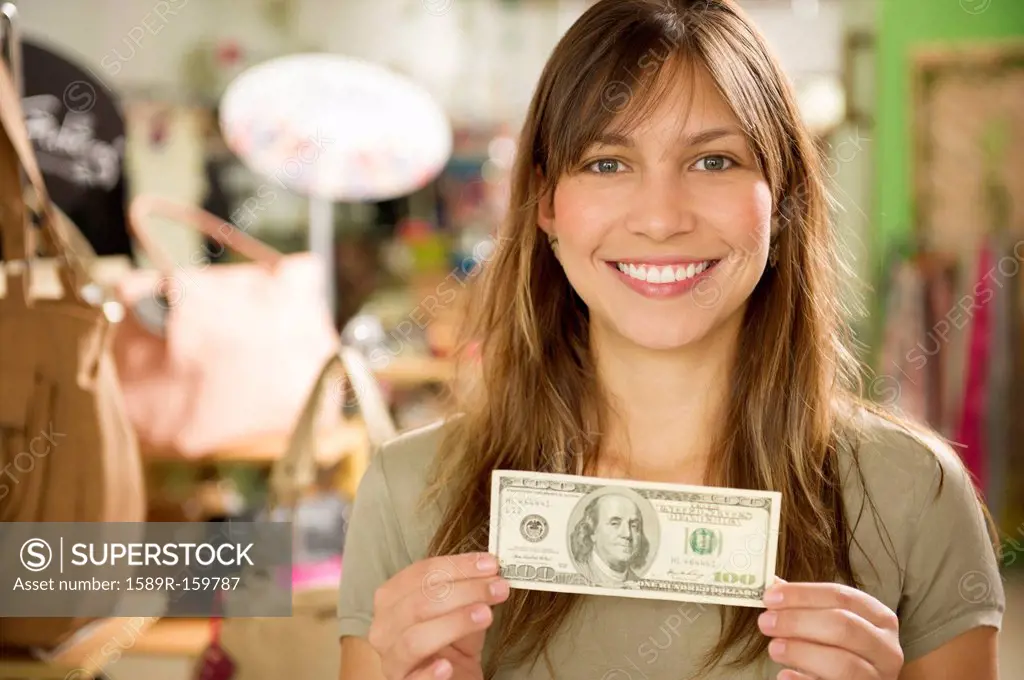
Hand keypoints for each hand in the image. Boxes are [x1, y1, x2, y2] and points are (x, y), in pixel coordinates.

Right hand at [367, 552, 510, 679]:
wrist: (452, 677)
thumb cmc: (452, 641)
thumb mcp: (460, 609)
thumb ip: (469, 589)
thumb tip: (491, 570)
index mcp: (392, 597)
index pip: (421, 573)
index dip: (457, 566)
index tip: (489, 565)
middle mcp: (384, 626)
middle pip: (419, 602)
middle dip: (464, 591)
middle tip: (497, 587)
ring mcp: (391, 658)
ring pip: (414, 638)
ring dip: (454, 623)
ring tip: (485, 615)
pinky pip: (414, 679)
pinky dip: (430, 672)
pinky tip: (448, 666)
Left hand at [758, 579, 903, 679]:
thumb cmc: (842, 649)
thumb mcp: (832, 622)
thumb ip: (806, 605)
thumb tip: (771, 585)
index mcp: (879, 618)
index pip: (841, 596)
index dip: (802, 594)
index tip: (769, 597)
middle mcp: (885, 647)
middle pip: (842, 626)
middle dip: (798, 622)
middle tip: (765, 622)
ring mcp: (878, 677)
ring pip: (842, 663)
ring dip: (802, 653)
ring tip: (773, 648)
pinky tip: (785, 675)